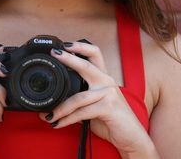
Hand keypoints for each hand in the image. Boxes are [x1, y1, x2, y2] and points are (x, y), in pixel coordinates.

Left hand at [39, 42, 153, 155]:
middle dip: (69, 58)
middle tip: (55, 54)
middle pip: (87, 65)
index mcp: (103, 78)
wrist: (131, 136)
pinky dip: (67, 119)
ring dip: (60, 108)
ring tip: (49, 115)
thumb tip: (51, 110)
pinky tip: (58, 124)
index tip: (64, 45)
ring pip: (79, 97)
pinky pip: (82, 112)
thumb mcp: (93, 108)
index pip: (95, 55)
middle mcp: (107, 82)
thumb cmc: (111, 120)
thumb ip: (77, 105)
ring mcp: (109, 93)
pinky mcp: (109, 107)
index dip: (80, 47)